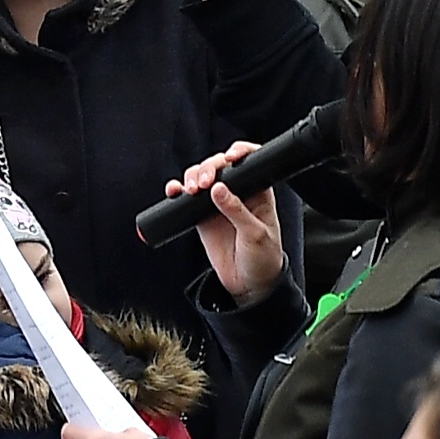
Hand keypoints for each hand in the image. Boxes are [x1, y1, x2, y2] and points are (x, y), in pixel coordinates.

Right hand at [163, 138, 288, 303]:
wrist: (248, 285)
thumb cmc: (264, 259)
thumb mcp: (256, 235)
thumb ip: (237, 211)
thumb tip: (219, 189)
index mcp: (258, 192)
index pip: (250, 163)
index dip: (240, 153)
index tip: (230, 157)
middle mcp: (237, 192)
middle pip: (219, 166)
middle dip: (208, 167)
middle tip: (203, 182)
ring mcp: (217, 203)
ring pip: (199, 176)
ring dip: (191, 177)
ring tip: (190, 190)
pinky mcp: (201, 214)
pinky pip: (185, 197)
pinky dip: (177, 191)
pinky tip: (175, 191)